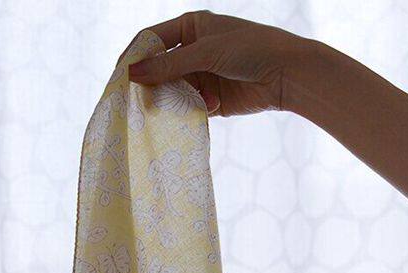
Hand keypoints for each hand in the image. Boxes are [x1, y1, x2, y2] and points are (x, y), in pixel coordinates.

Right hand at [126, 10, 313, 116]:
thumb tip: (131, 73)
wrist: (287, 74)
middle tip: (143, 102)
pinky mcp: (212, 100)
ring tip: (184, 104)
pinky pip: (191, 108)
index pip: (152, 40)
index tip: (120, 77)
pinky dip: (194, 111)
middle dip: (154, 85)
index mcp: (190, 27)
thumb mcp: (206, 53)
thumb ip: (168, 65)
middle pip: (160, 69)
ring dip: (177, 100)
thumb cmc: (249, 49)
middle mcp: (193, 51)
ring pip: (174, 92)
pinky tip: (210, 107)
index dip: (135, 56)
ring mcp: (202, 76)